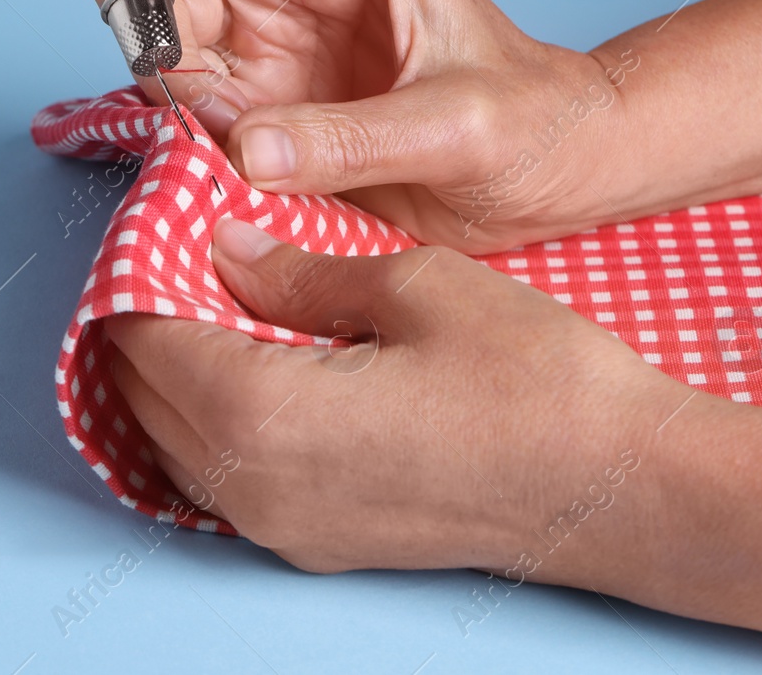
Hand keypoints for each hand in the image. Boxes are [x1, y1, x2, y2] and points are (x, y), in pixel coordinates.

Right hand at [88, 0, 637, 250]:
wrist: (549, 179)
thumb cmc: (529, 125)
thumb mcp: (462, 128)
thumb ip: (355, 141)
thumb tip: (244, 150)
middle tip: (153, 51)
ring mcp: (262, 28)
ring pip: (151, 2)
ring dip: (147, 55)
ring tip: (211, 118)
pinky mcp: (251, 92)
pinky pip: (173, 82)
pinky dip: (170, 113)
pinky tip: (220, 147)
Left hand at [109, 218, 761, 672]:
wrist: (621, 489)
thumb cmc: (533, 380)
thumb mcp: (413, 287)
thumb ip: (297, 270)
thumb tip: (225, 244)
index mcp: (260, 414)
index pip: (143, 334)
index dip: (140, 267)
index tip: (154, 218)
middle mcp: (251, 487)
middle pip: (142, 393)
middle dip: (145, 315)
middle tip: (175, 247)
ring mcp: (281, 528)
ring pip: (174, 440)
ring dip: (170, 370)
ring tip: (205, 297)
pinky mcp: (315, 543)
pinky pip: (221, 476)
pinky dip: (209, 416)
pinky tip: (244, 365)